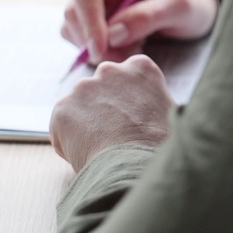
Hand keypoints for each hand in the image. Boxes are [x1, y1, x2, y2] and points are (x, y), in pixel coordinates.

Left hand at [50, 55, 173, 171]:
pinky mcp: (62, 108)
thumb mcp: (171, 113)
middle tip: (114, 136)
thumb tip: (151, 113)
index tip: (132, 119)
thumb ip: (154, 102)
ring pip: (79, 108)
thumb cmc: (160, 145)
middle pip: (100, 89)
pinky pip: (62, 127)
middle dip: (103, 109)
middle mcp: (109, 70)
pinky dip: (69, 142)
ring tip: (102, 149)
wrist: (135, 164)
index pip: (127, 78)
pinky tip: (88, 154)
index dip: (128, 101)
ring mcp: (83, 87)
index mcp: (140, 67)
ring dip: (86, 125)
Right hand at [62, 0, 217, 62]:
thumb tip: (113, 34)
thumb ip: (149, 16)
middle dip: (93, 40)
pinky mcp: (91, 17)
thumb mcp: (181, 6)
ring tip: (134, 48)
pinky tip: (127, 47)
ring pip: (72, 27)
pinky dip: (99, 51)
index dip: (88, 20)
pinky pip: (79, 38)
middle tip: (124, 56)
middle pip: (73, 10)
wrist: (190, 8)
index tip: (102, 49)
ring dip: (98, 48)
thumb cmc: (190, 1)